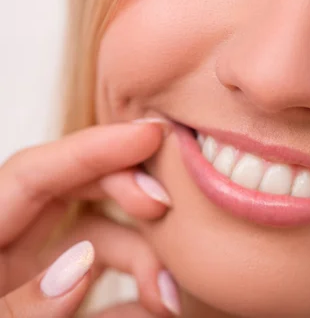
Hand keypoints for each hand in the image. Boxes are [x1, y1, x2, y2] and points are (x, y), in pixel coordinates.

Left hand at [0, 120, 180, 316]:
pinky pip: (111, 285)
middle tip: (167, 204)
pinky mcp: (66, 304)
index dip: (93, 147)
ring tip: (168, 295)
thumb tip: (80, 268)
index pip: (33, 174)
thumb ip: (22, 304)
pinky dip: (141, 293)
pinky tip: (163, 307)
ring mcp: (42, 276)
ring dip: (146, 257)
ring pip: (104, 239)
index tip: (150, 135)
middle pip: (78, 189)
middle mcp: (14, 248)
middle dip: (129, 187)